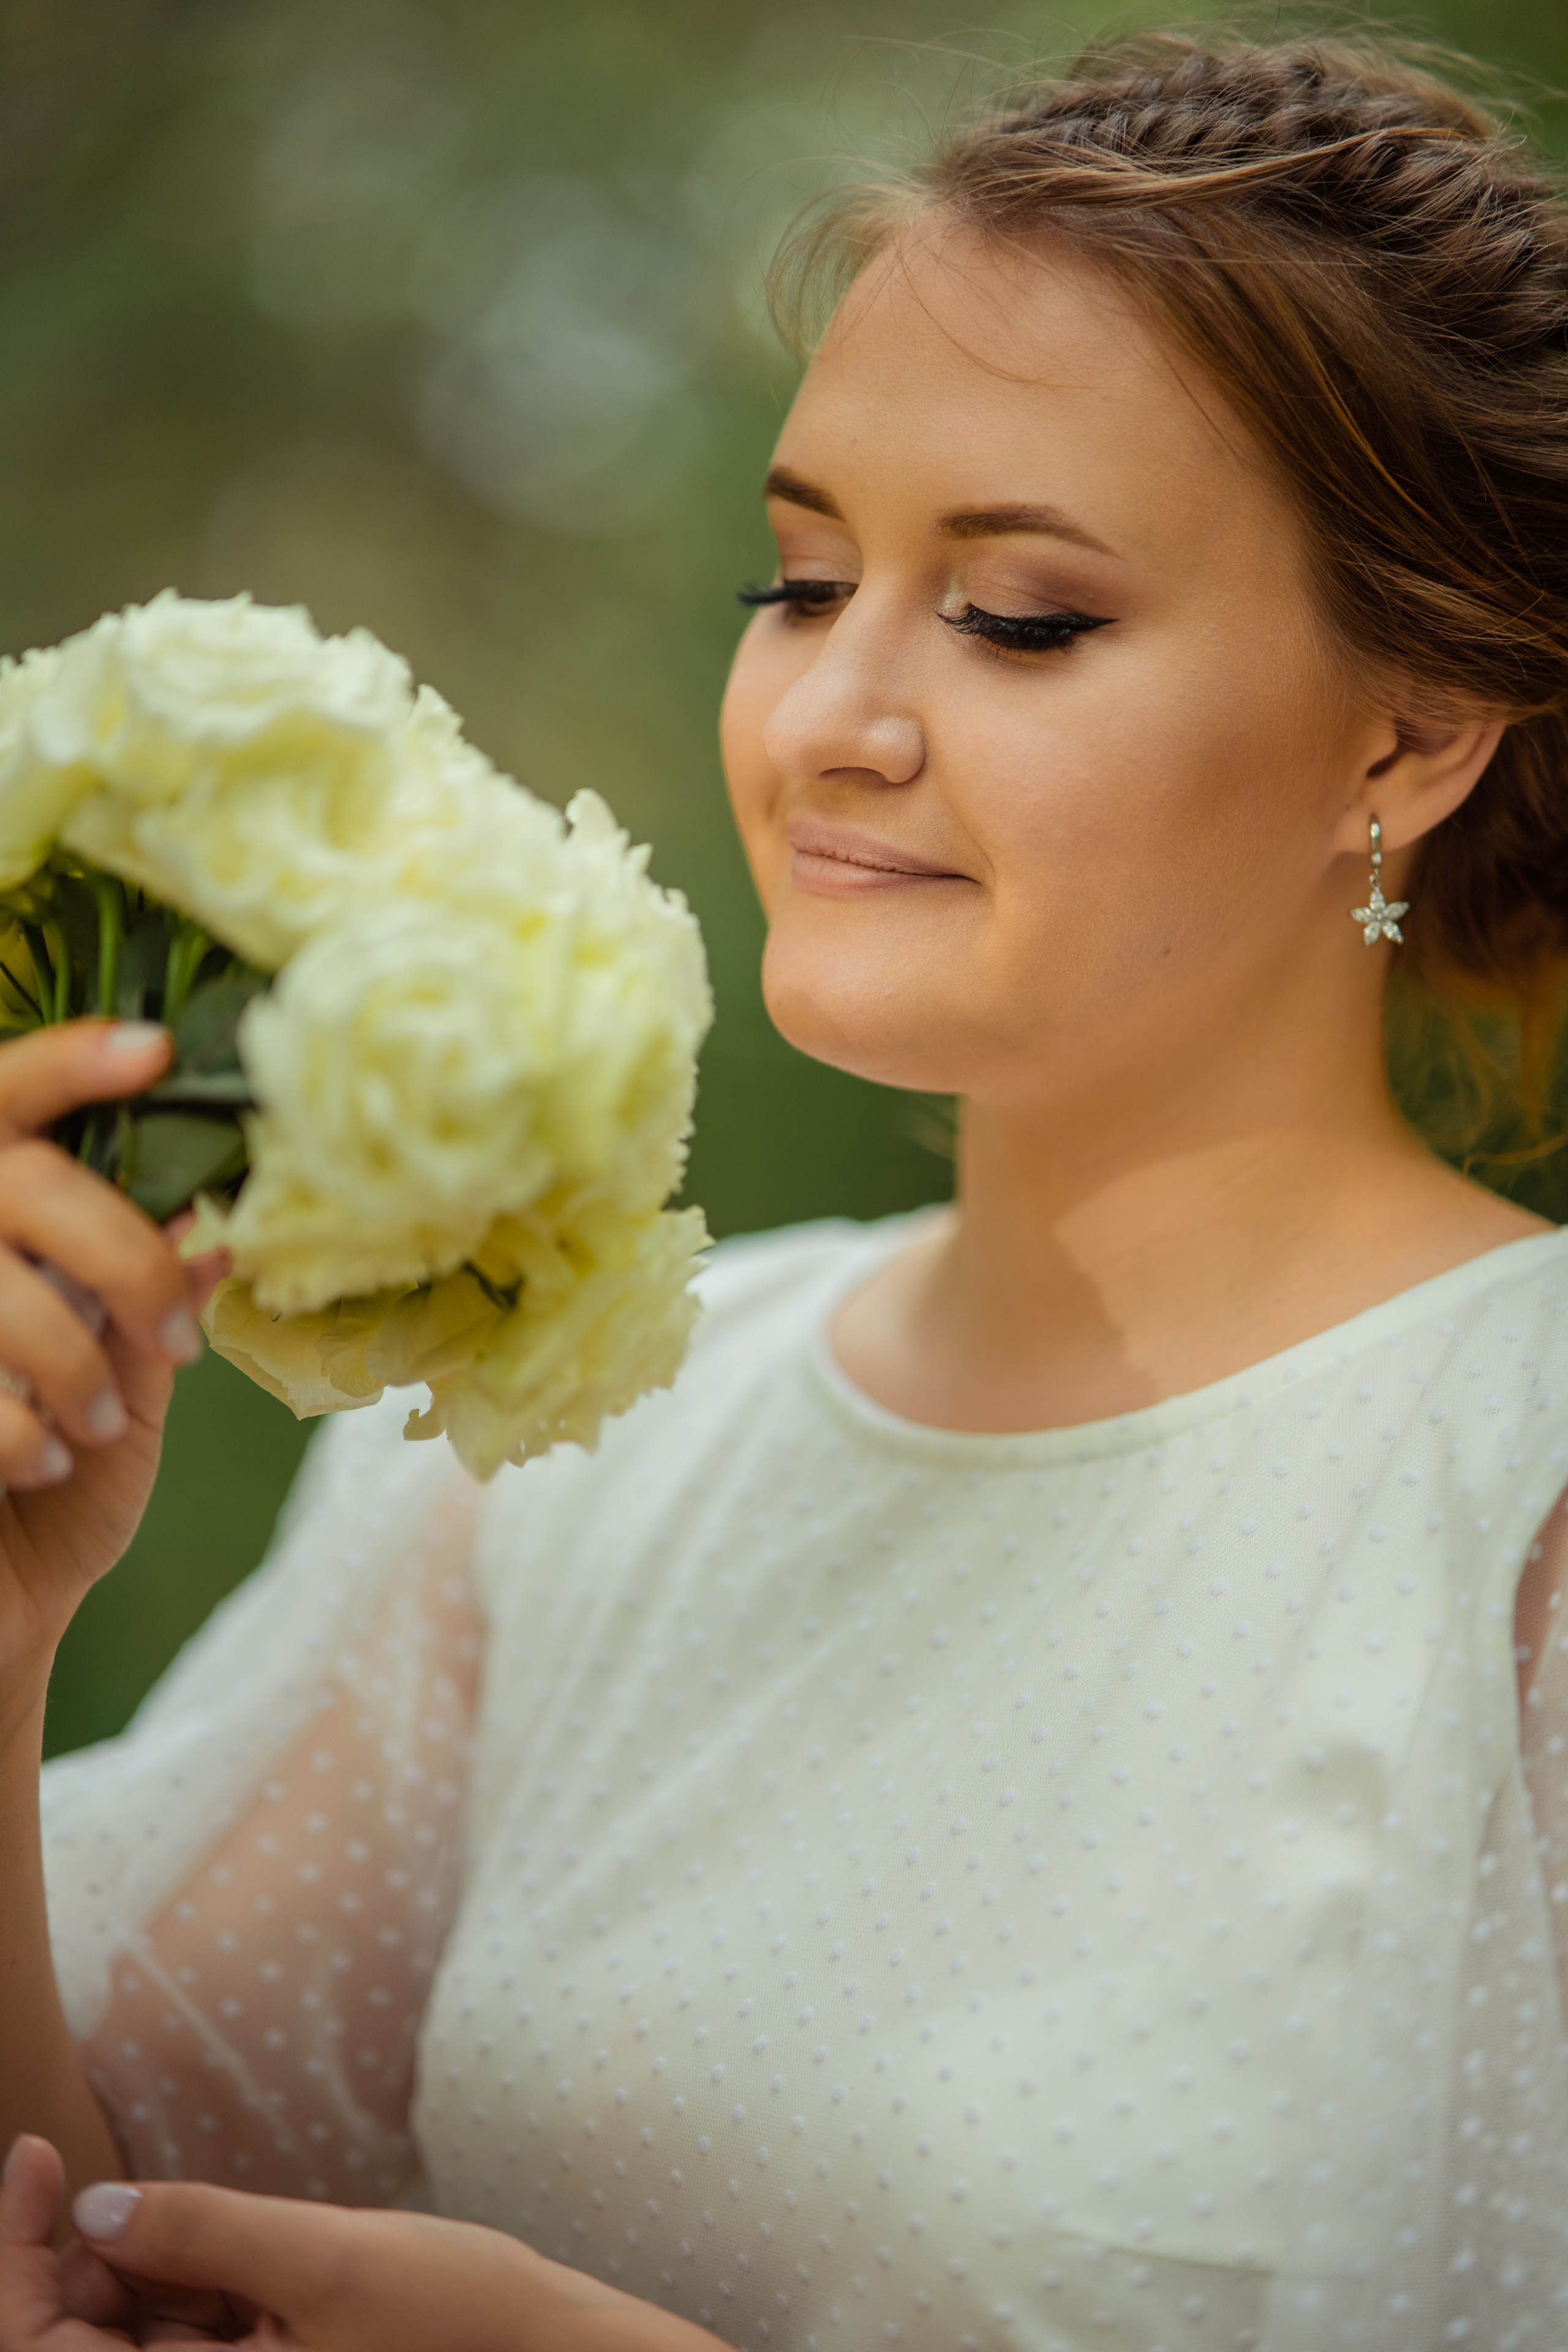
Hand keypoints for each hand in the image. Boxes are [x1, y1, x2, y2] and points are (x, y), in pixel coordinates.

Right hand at [0, 1022, 230, 1683]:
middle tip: (173, 1336)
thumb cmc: (63, 1496)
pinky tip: (32, 1464)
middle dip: (123, 1257)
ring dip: (69, 1364)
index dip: (68, 1064)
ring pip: (0, 1288)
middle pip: (27, 1183)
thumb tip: (220, 1224)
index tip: (152, 1050)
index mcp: (1, 1225)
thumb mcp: (130, 1389)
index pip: (7, 1095)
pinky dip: (19, 1429)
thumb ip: (156, 1305)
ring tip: (90, 1427)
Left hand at [0, 2138, 729, 2351]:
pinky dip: (170, 2273)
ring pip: (123, 2335)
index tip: (31, 2156)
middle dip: (64, 2256)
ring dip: (121, 2262)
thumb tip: (96, 2204)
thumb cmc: (455, 2322)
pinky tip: (201, 2230)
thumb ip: (206, 2233)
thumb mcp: (327, 2260)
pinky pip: (179, 2332)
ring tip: (162, 2203)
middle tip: (74, 2164)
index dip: (15, 2258)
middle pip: (76, 2345)